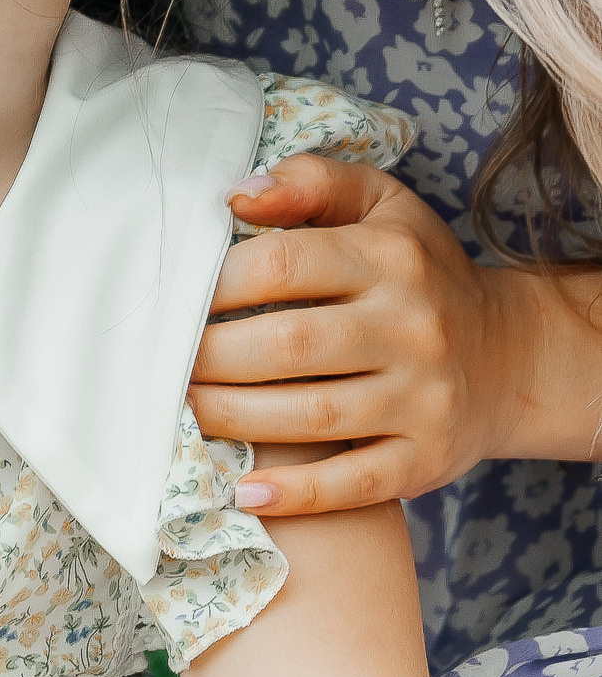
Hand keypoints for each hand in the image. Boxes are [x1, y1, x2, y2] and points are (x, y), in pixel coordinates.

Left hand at [188, 154, 584, 514]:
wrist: (510, 356)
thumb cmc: (418, 270)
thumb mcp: (380, 203)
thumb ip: (309, 183)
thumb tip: (237, 196)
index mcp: (389, 258)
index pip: (283, 264)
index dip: (216, 282)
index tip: (177, 296)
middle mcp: (410, 327)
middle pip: (287, 345)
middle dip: (211, 356)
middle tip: (166, 361)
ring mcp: (422, 399)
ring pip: (311, 416)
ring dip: (232, 417)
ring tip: (184, 408)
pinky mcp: (427, 461)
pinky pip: (353, 484)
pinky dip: (295, 494)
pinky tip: (244, 491)